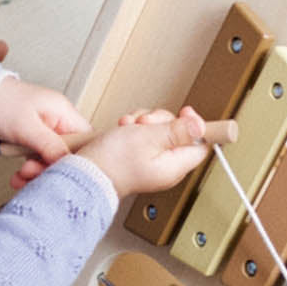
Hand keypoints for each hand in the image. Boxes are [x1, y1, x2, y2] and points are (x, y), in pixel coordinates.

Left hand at [0, 78, 91, 186]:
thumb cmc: (0, 102)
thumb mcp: (26, 126)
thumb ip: (49, 144)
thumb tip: (68, 161)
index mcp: (63, 112)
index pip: (87, 139)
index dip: (82, 158)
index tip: (67, 171)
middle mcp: (58, 123)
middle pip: (69, 154)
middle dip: (51, 168)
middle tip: (32, 173)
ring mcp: (45, 134)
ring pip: (52, 161)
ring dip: (37, 172)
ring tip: (21, 175)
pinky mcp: (33, 143)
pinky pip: (38, 162)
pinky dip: (28, 172)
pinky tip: (17, 177)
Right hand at [77, 106, 209, 198]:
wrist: (85, 173)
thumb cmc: (113, 163)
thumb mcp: (149, 138)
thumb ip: (178, 131)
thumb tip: (201, 127)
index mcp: (175, 166)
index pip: (201, 144)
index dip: (195, 125)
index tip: (186, 112)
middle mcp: (166, 166)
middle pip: (179, 133)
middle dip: (162, 120)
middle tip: (146, 123)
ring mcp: (151, 161)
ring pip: (160, 130)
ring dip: (145, 122)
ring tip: (130, 126)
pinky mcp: (137, 156)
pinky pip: (144, 135)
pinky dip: (135, 128)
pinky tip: (125, 129)